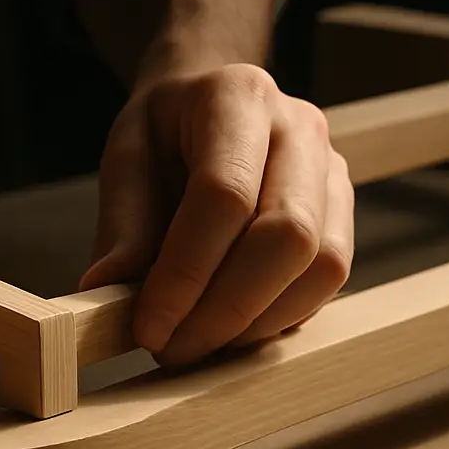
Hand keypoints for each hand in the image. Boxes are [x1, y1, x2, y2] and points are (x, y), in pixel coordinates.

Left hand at [79, 62, 353, 365]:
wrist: (211, 100)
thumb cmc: (165, 132)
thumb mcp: (126, 158)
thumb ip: (122, 224)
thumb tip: (105, 291)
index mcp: (237, 98)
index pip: (223, 196)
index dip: (185, 273)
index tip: (147, 326)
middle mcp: (300, 127)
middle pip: (287, 235)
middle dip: (226, 309)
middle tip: (172, 349)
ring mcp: (333, 169)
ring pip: (321, 264)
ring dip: (257, 323)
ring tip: (197, 345)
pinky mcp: (343, 210)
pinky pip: (329, 279)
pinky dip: (280, 318)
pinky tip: (231, 331)